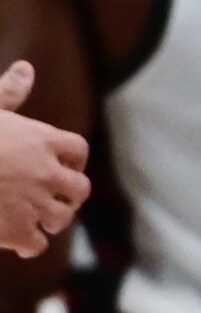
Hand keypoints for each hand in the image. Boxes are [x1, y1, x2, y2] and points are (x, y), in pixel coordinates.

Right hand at [0, 63, 89, 257]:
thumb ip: (9, 92)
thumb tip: (26, 67)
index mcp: (42, 140)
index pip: (78, 150)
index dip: (70, 161)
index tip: (59, 166)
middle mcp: (47, 172)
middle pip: (79, 189)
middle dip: (68, 195)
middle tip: (50, 199)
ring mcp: (35, 203)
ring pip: (62, 218)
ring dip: (50, 220)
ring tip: (33, 219)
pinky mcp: (17, 231)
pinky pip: (38, 244)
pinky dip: (28, 244)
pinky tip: (14, 241)